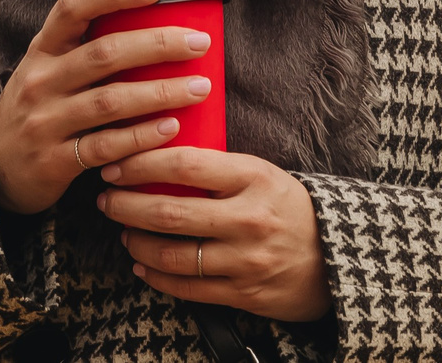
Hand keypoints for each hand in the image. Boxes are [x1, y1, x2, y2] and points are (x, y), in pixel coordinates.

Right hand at [0, 0, 216, 215]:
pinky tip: (171, 129)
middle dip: (157, 45)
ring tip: (199, 88)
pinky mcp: (53, 161)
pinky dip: (141, 137)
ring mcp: (45, 121)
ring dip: (160, 92)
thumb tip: (157, 23)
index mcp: (43, 49)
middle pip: (104, 53)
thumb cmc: (38, 107)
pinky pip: (105, 146)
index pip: (74, 6)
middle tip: (199, 43)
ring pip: (110, 100)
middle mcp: (41, 80)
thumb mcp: (50, 69)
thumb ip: (88, 49)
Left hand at [96, 147, 331, 322]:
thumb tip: (160, 147)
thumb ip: (219, 166)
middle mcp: (250, 218)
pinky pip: (186, 287)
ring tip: (123, 230)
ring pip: (172, 253)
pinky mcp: (243, 293)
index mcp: (255, 177)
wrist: (335, 256)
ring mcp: (246, 259)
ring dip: (136, 242)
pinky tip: (142, 264)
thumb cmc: (289, 207)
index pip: (186, 164)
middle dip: (126, 204)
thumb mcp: (263, 174)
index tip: (117, 164)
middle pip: (170, 211)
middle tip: (106, 198)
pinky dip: (155, 276)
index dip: (142, 163)